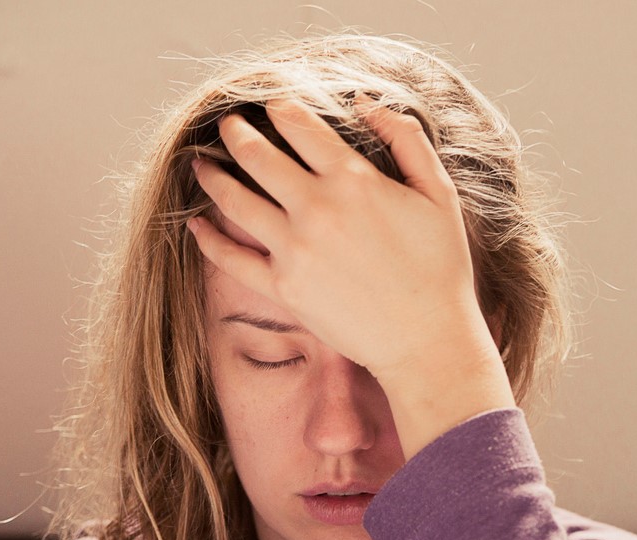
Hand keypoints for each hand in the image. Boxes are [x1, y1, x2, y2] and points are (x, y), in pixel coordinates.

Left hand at [189, 99, 514, 455]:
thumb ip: (406, 139)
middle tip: (228, 124)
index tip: (271, 105)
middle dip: (237, 132)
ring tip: (201, 165)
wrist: (426, 340)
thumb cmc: (440, 268)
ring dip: (213, 177)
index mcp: (353, 180)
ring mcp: (295, 250)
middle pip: (258, 156)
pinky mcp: (284, 288)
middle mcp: (316, 209)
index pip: (301, 126)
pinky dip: (208, 241)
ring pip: (235, 201)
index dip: (280, 108)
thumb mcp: (439, 193)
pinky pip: (232, 260)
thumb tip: (365, 102)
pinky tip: (195, 226)